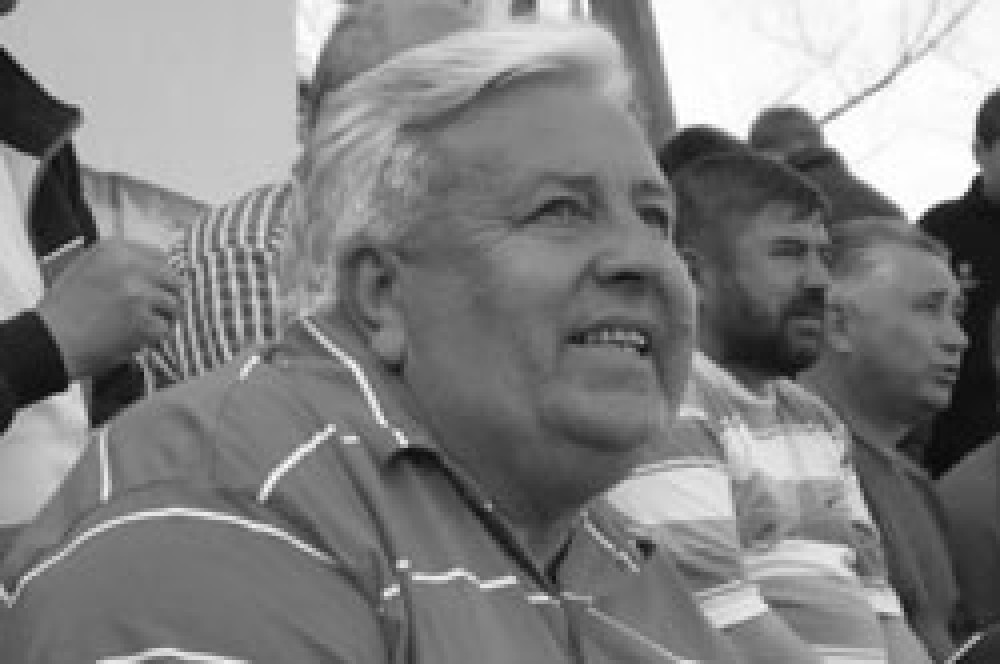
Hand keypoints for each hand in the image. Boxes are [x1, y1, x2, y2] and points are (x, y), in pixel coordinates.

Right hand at [36, 238, 182, 380]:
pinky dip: (153, 338)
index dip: (161, 275)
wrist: (50, 339)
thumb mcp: (89, 268)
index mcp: (115, 249)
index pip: (161, 256)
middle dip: (166, 296)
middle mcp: (130, 267)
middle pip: (174, 280)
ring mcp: (139, 294)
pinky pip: (165, 330)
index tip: (155, 287)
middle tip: (153, 310)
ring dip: (161, 318)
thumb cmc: (65, 307)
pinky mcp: (144, 321)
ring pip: (173, 306)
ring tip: (138, 325)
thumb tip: (161, 267)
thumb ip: (123, 264)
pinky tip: (133, 338)